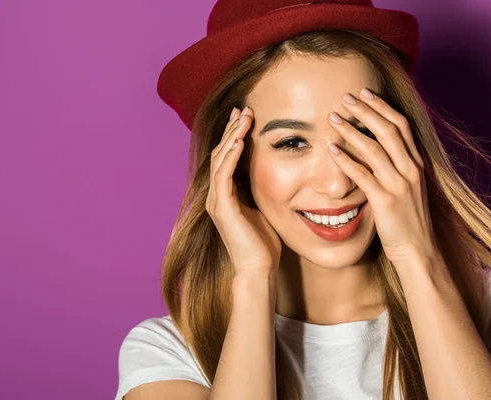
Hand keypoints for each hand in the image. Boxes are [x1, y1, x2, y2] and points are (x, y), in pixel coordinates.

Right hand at [206, 106, 281, 276]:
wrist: (258, 270)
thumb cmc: (264, 244)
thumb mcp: (263, 209)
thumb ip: (260, 191)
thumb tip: (275, 175)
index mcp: (225, 195)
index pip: (226, 157)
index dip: (234, 135)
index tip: (245, 116)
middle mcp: (216, 195)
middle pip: (220, 153)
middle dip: (232, 129)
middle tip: (243, 108)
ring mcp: (216, 201)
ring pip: (220, 159)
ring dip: (232, 135)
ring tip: (244, 116)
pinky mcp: (222, 208)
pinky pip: (224, 175)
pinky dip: (232, 155)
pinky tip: (241, 139)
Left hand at [326, 88, 438, 266]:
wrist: (418, 250)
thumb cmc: (407, 220)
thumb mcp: (406, 188)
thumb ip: (394, 167)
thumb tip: (373, 149)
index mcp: (416, 164)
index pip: (401, 125)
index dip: (383, 106)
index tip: (365, 92)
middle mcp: (410, 170)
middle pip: (388, 130)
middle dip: (366, 110)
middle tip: (345, 96)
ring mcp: (399, 185)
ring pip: (374, 149)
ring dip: (351, 130)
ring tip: (332, 117)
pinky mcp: (386, 201)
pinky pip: (363, 175)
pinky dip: (346, 160)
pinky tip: (331, 150)